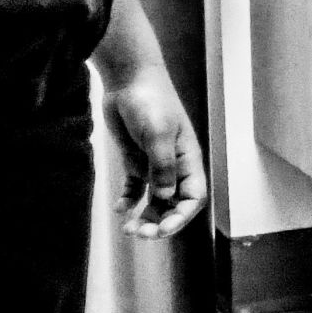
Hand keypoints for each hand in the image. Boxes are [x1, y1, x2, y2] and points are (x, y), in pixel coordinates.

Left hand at [103, 63, 207, 240]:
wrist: (128, 78)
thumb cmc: (150, 101)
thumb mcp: (158, 133)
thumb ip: (162, 167)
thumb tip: (166, 198)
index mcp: (187, 159)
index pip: (192, 197)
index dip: (181, 216)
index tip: (162, 228)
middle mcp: (173, 165)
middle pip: (173, 204)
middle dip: (160, 222)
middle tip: (141, 233)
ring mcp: (153, 163)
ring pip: (154, 200)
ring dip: (145, 216)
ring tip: (129, 229)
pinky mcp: (135, 159)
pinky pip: (135, 187)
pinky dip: (128, 201)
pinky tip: (118, 209)